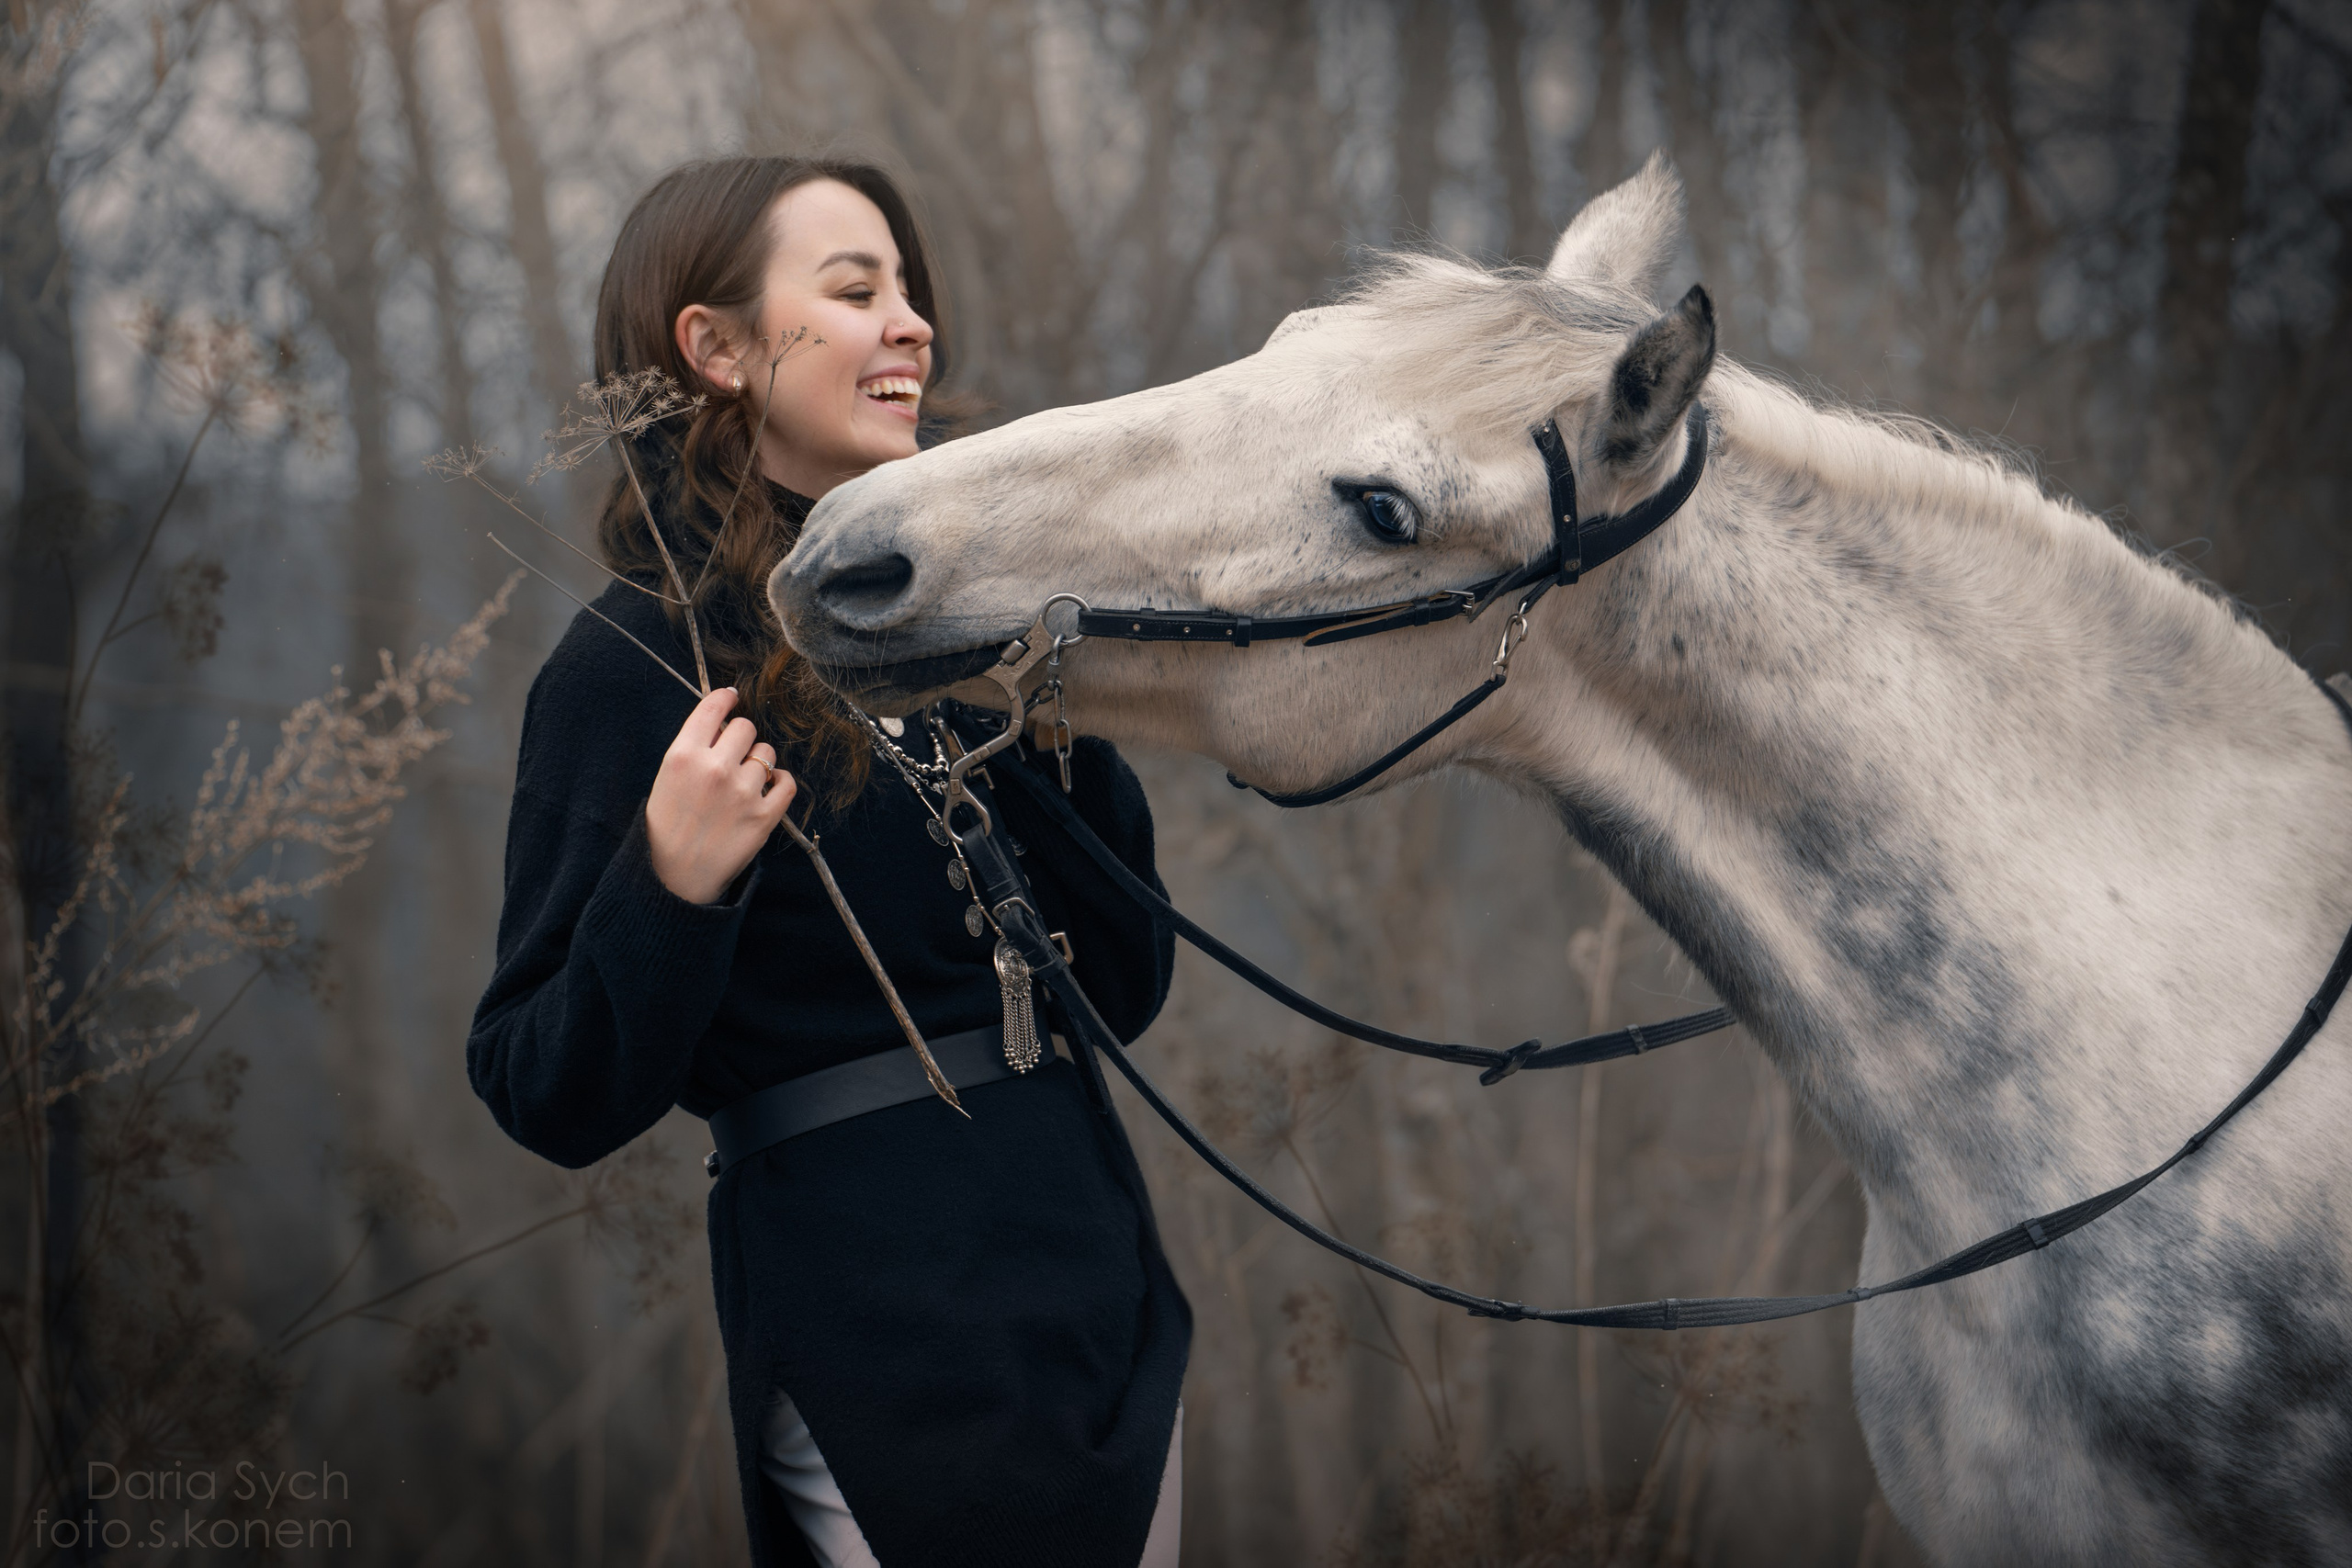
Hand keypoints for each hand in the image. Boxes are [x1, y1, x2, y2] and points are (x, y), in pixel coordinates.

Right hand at [645, 687, 797, 904]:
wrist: (675, 877)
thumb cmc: (668, 825)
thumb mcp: (666, 778)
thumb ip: (693, 748)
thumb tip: (723, 724)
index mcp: (683, 756)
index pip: (713, 708)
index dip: (725, 699)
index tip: (732, 698)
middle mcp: (715, 769)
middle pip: (746, 728)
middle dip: (741, 738)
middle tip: (732, 756)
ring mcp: (743, 793)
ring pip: (767, 753)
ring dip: (759, 763)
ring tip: (743, 782)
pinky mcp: (765, 816)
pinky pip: (788, 782)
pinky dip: (781, 782)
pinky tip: (769, 789)